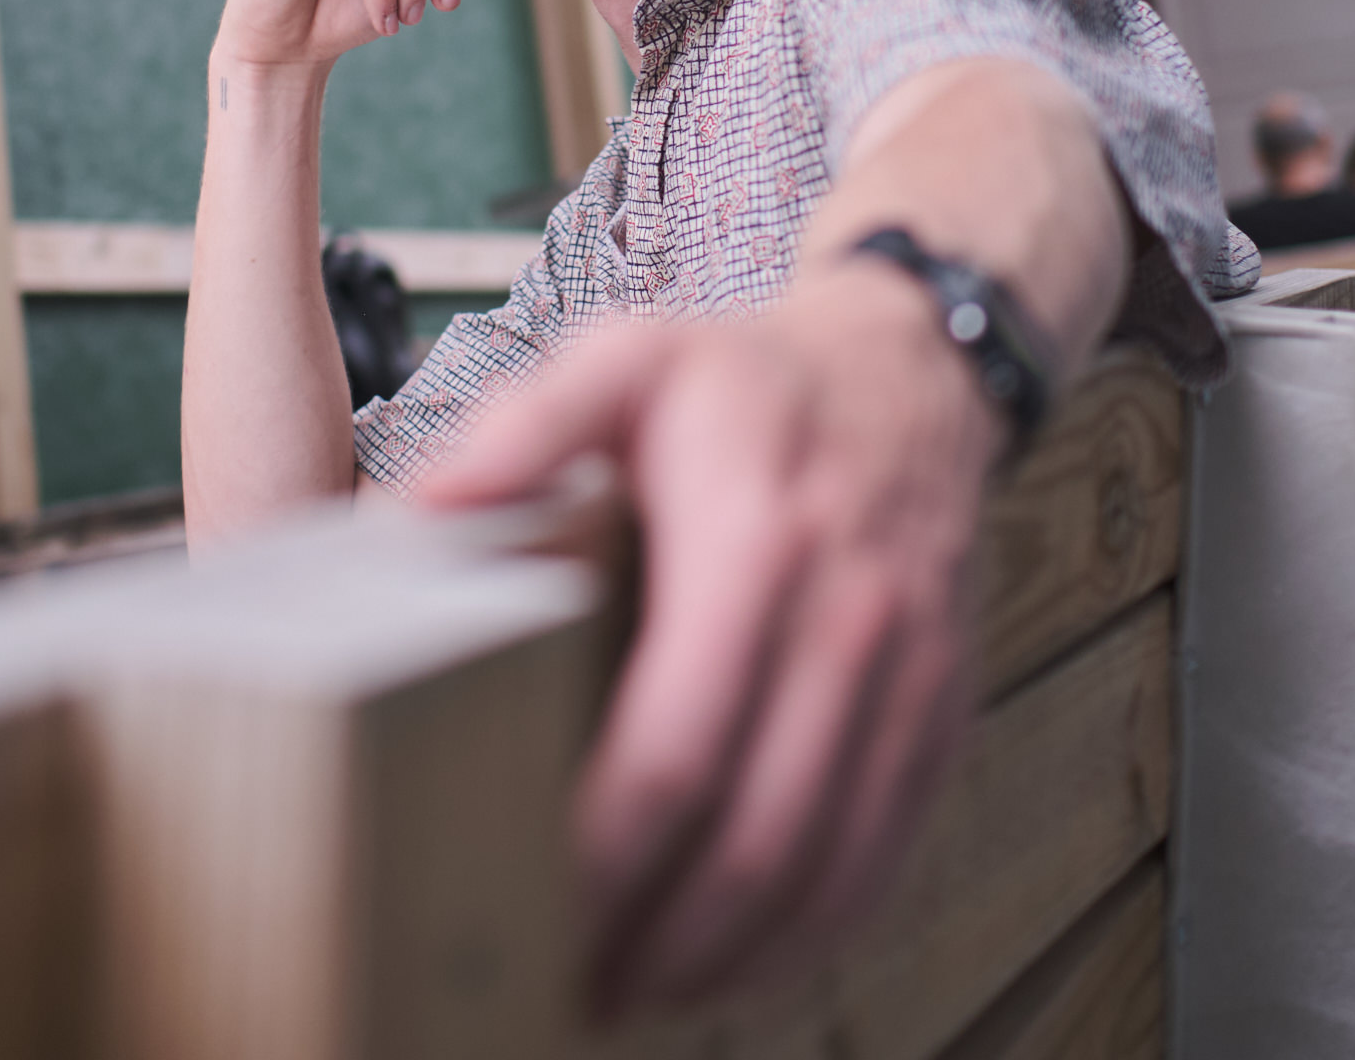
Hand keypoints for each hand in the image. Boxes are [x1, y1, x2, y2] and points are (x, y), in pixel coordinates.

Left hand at [417, 262, 1003, 1014]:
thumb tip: (414, 513)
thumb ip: (523, 428)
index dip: (605, 850)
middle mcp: (846, 620)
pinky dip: (814, 933)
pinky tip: (740, 966)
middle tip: (572, 987)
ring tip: (638, 998)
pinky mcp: (941, 712)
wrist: (912, 367)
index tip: (531, 899)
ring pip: (827, 865)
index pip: (675, 743)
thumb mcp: (629, 358)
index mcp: (754, 542)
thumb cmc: (749, 380)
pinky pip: (885, 852)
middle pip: (755, 833)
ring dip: (733, 960)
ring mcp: (906, 676)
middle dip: (660, 937)